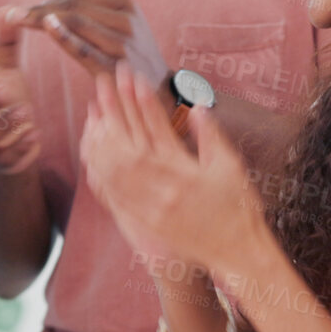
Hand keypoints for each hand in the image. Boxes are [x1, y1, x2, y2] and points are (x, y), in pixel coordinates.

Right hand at [0, 5, 40, 173]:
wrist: (13, 135)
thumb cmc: (5, 96)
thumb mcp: (6, 68)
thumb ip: (6, 41)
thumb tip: (11, 10)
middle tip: (11, 95)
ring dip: (5, 128)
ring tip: (27, 114)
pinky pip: (2, 159)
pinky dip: (18, 149)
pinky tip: (36, 135)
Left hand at [22, 0, 169, 86]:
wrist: (161, 94)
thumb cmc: (137, 59)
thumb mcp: (128, 26)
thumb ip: (106, 4)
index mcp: (127, 7)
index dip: (51, 1)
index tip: (26, 8)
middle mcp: (127, 21)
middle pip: (76, 6)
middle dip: (41, 8)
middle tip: (13, 13)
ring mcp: (123, 44)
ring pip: (77, 22)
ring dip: (42, 18)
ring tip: (17, 19)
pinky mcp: (115, 67)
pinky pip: (85, 49)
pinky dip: (64, 36)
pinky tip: (46, 26)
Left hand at [80, 63, 264, 275]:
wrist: (236, 252)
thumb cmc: (239, 207)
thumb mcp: (231, 167)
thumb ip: (211, 136)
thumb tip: (196, 106)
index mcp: (186, 173)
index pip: (159, 130)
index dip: (144, 103)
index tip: (134, 79)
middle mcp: (164, 191)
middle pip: (129, 146)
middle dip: (113, 112)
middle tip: (103, 85)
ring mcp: (151, 209)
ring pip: (115, 171)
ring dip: (100, 140)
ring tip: (92, 114)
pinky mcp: (144, 222)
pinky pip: (114, 196)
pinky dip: (101, 173)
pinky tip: (91, 156)